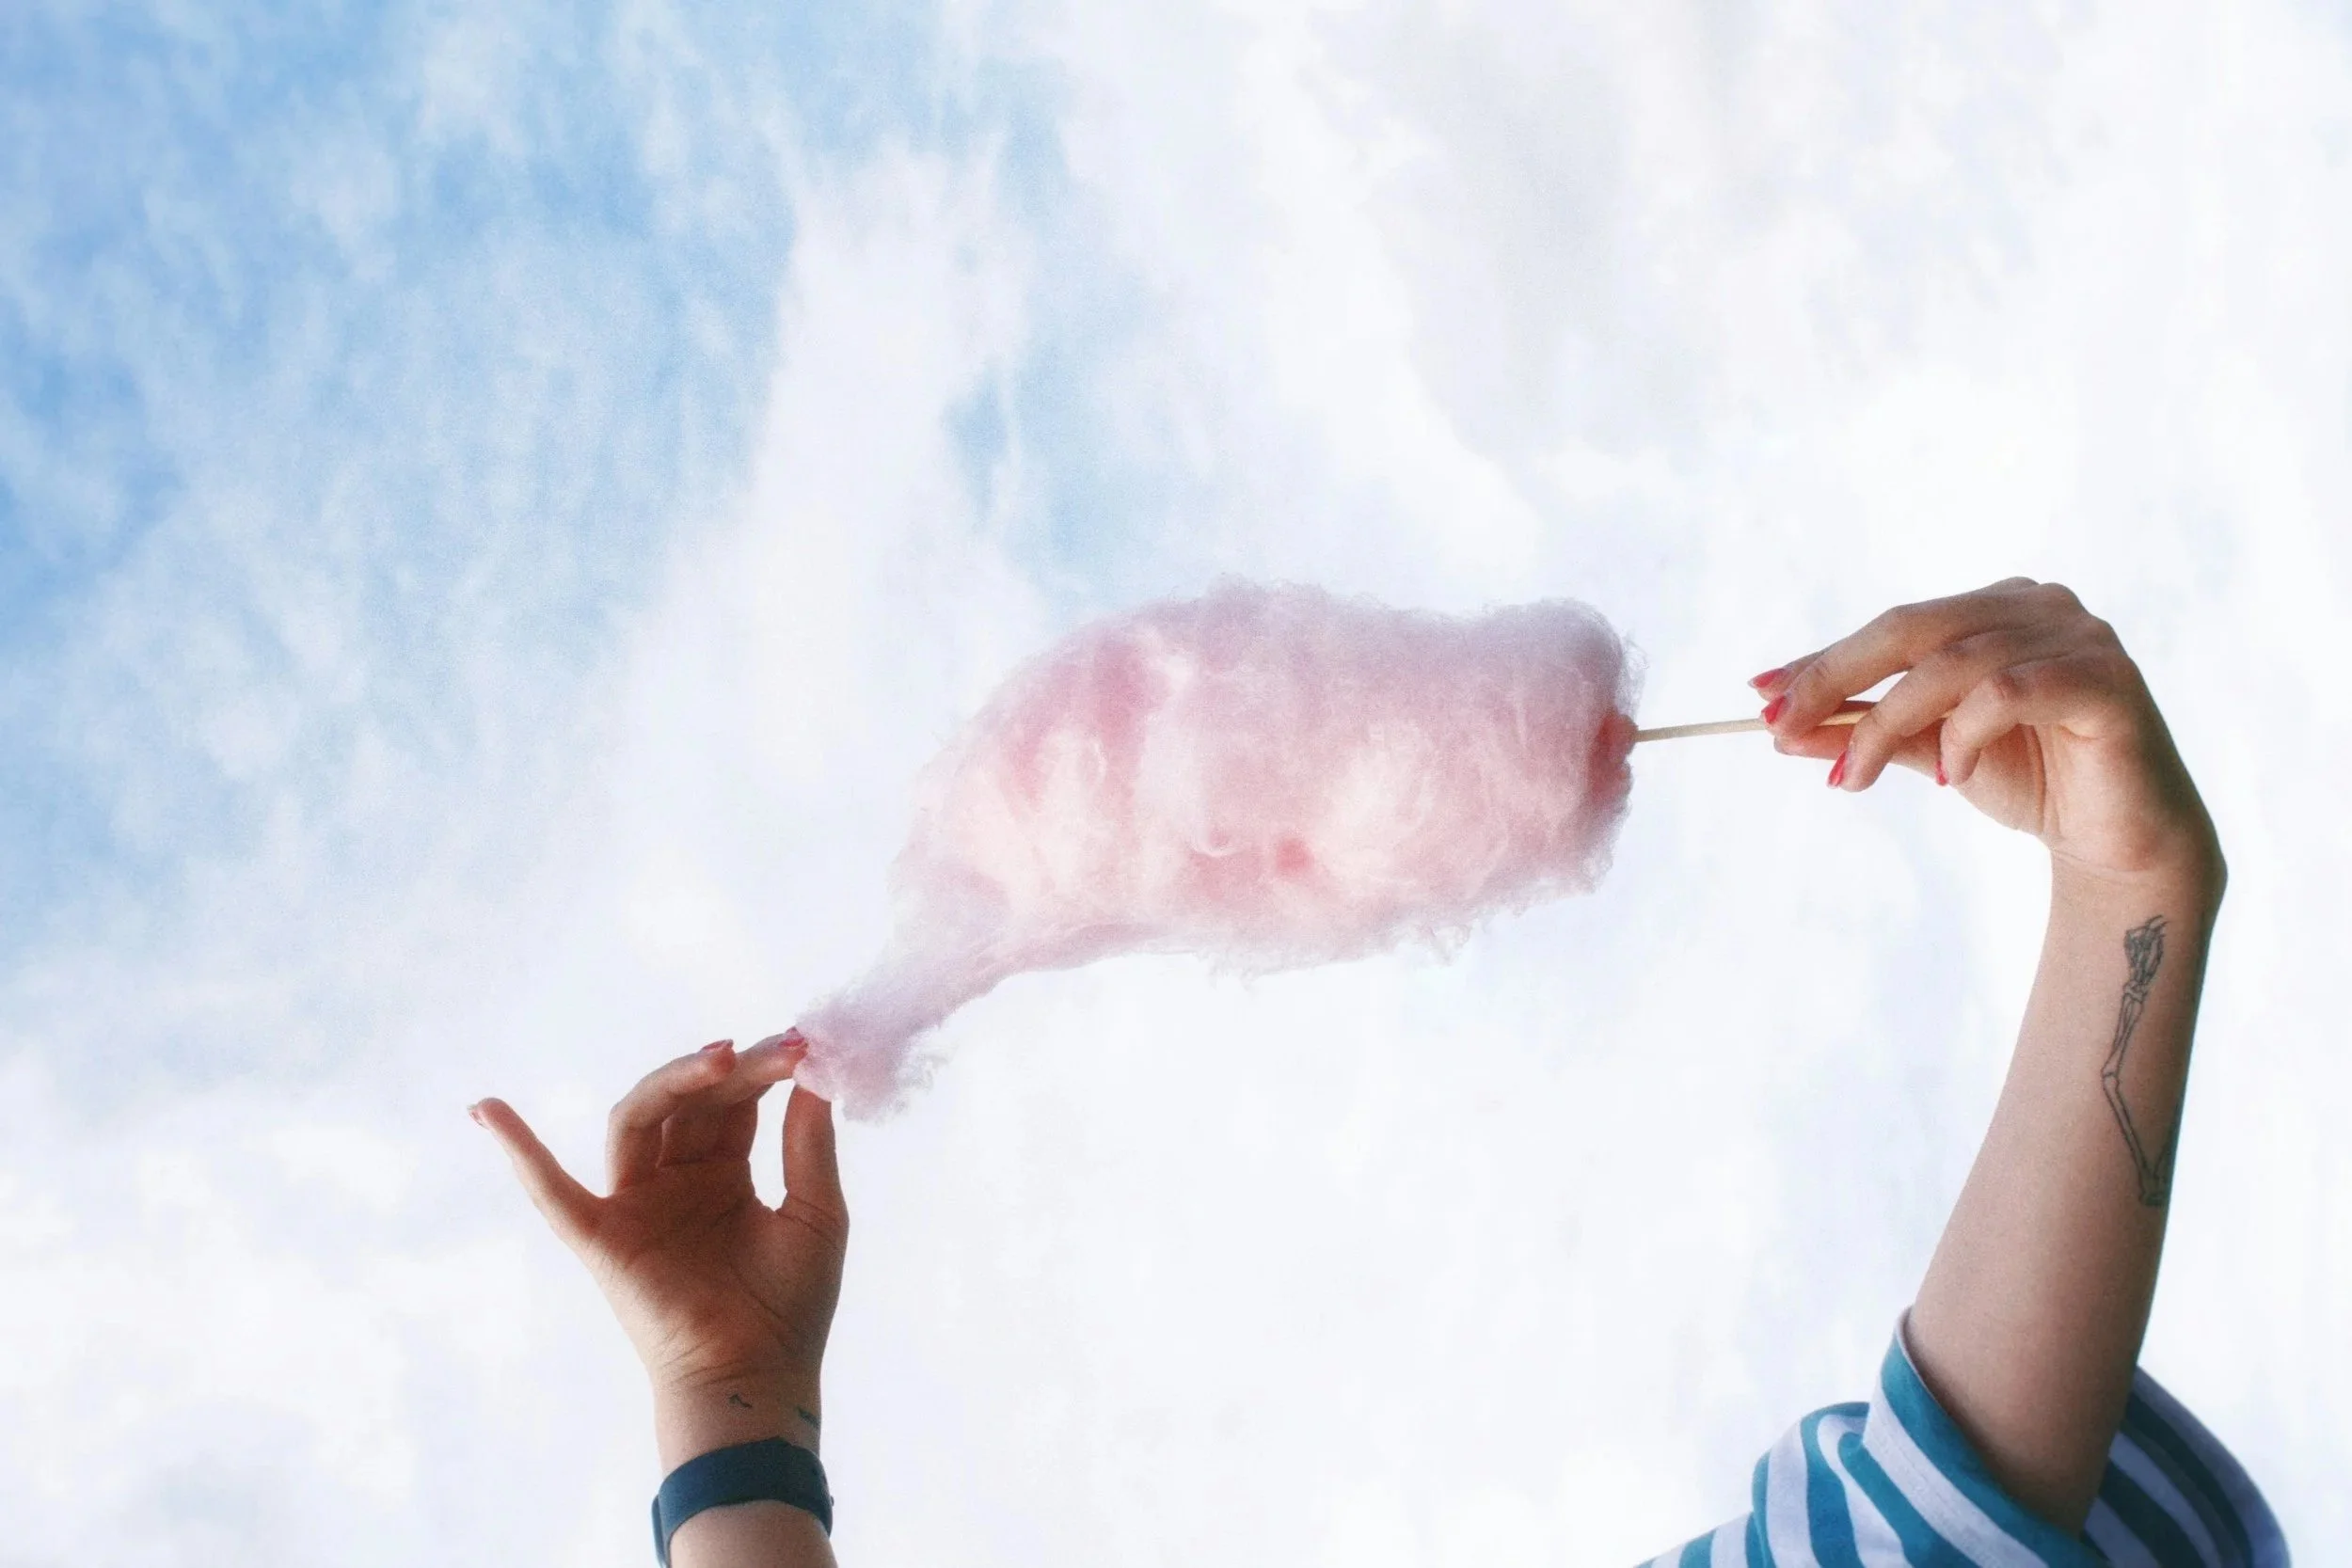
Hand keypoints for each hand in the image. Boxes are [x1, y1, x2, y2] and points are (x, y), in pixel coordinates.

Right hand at [472, 1031, 847, 1463]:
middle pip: (688, 1102)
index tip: (802, 1046)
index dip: (762, 1071)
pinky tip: (487, 1109)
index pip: (733, 1103)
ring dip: (672, 1081)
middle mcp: (674, 1181)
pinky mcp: (601, 1239)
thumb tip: (812, 1075)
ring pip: (637, 1121)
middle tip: (776, 1049)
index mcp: (723, 1175)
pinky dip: (519, 1152)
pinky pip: (551, 1193)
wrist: (757, 1378)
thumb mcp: (816, 1213)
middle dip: (729, 1071)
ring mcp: (635, 1206)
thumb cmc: (788, 1307)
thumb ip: (808, 1145)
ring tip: (723, 1056)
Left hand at [1754, 578, 2222, 887]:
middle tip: (1779, 727)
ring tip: (1850, 777)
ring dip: (1887, 722)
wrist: (2117, 843)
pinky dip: (1964, 733)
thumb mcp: (1927, 753)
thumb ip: (1862, 732)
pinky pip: (2011, 691)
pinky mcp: (2108, 681)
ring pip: (1954, 663)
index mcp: (1995, 608)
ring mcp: (2080, 637)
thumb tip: (1776, 729)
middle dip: (1835, 679)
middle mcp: (2040, 606)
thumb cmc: (2028, 782)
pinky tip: (1947, 776)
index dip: (1823, 660)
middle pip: (1912, 628)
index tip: (1760, 695)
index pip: (1892, 625)